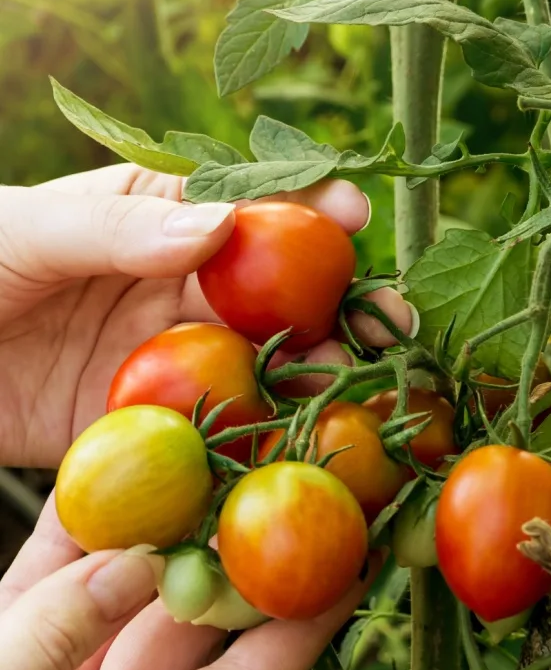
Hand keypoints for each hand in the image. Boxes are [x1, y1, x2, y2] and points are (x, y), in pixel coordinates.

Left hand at [0, 165, 414, 466]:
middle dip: (338, 310)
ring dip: (312, 385)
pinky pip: (208, 440)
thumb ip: (120, 226)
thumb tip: (219, 225)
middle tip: (394, 325)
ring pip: (256, 373)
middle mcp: (178, 294)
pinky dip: (254, 448)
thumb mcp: (32, 230)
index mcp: (159, 223)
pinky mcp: (145, 431)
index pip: (247, 215)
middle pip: (273, 302)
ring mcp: (169, 366)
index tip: (354, 217)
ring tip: (364, 395)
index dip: (306, 214)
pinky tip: (299, 456)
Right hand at [0, 498, 381, 669]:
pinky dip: (81, 528)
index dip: (298, 639)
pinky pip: (55, 576)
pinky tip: (109, 473)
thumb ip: (45, 647)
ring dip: (164, 536)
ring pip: (125, 597)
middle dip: (242, 571)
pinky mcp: (2, 640)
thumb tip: (134, 562)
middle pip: (192, 640)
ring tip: (214, 470)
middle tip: (296, 500)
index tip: (350, 574)